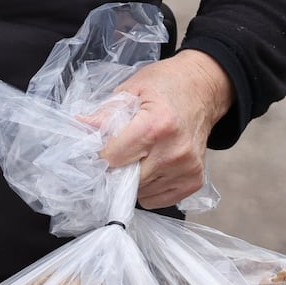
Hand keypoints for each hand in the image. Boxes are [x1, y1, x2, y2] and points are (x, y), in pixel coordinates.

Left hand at [97, 51, 233, 208]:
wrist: (203, 88)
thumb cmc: (166, 85)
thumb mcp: (132, 89)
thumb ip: (106, 113)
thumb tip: (81, 127)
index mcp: (156, 126)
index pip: (113, 158)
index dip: (99, 155)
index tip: (96, 150)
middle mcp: (174, 151)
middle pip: (127, 179)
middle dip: (113, 170)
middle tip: (114, 153)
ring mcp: (187, 168)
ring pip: (141, 193)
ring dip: (131, 180)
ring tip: (137, 156)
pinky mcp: (195, 180)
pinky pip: (159, 199)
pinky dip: (148, 188)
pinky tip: (150, 166)